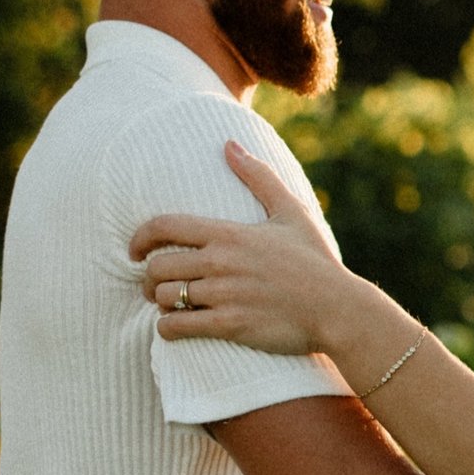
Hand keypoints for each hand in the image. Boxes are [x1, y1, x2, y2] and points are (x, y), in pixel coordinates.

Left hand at [131, 142, 356, 353]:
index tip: (134, 251)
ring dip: (160, 304)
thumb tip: (229, 145)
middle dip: (147, 278)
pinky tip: (173, 329)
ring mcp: (225, 294)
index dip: (139, 238)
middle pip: (157, 266)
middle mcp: (222, 262)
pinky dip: (168, 329)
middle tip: (153, 286)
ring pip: (165, 297)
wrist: (339, 310)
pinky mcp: (231, 325)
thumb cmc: (316, 262)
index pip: (164, 226)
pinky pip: (178, 326)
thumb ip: (258, 177)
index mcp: (229, 233)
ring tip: (171, 307)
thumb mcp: (291, 213)